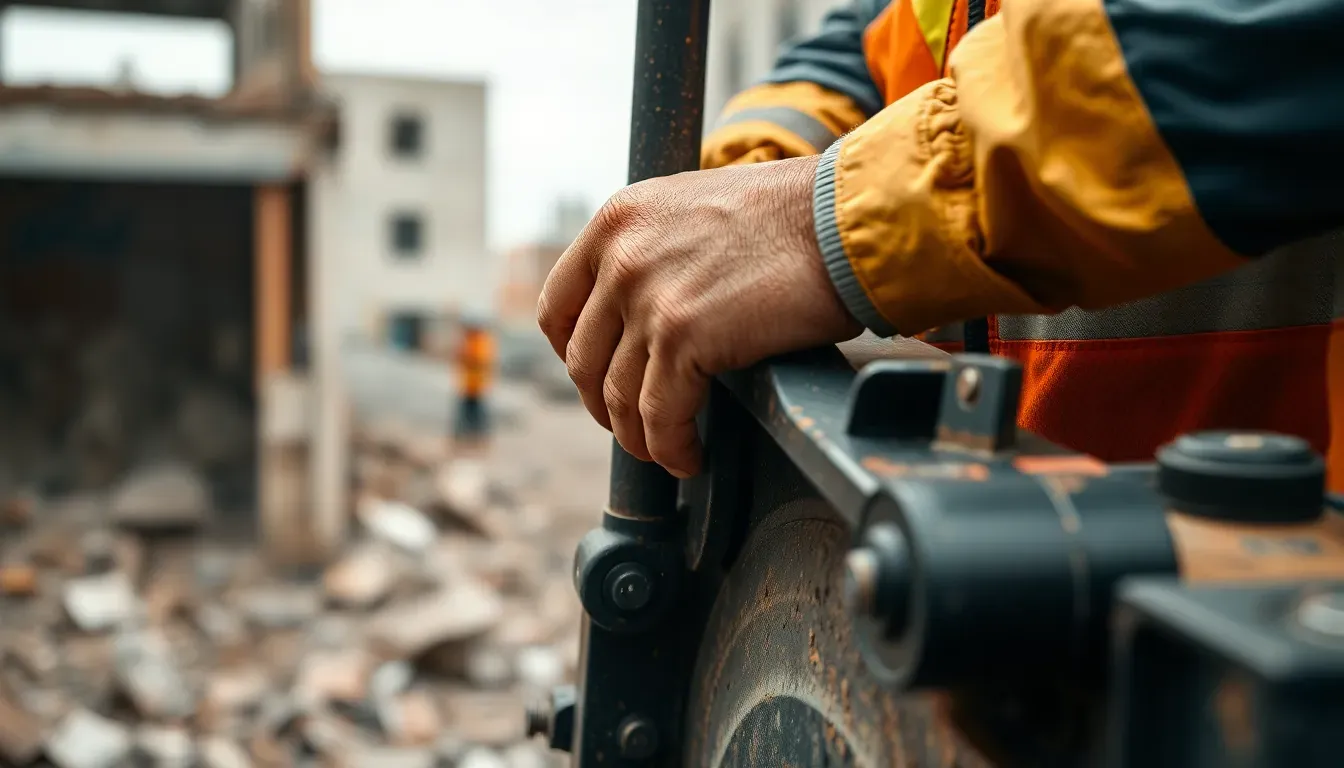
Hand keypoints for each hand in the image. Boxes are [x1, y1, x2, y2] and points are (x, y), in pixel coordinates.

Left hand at [537, 155, 862, 477]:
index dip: (571, 355)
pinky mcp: (683, 337)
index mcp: (618, 221)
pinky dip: (670, 449)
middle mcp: (621, 256)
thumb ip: (657, 249)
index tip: (595, 378)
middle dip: (604, 406)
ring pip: (618, 396)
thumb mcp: (697, 209)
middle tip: (634, 425)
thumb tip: (648, 309)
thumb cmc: (794, 216)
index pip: (557, 304)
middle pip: (582, 359)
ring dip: (639, 436)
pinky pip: (659, 417)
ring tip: (665, 449)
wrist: (843, 220)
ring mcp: (647, 297)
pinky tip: (690, 457)